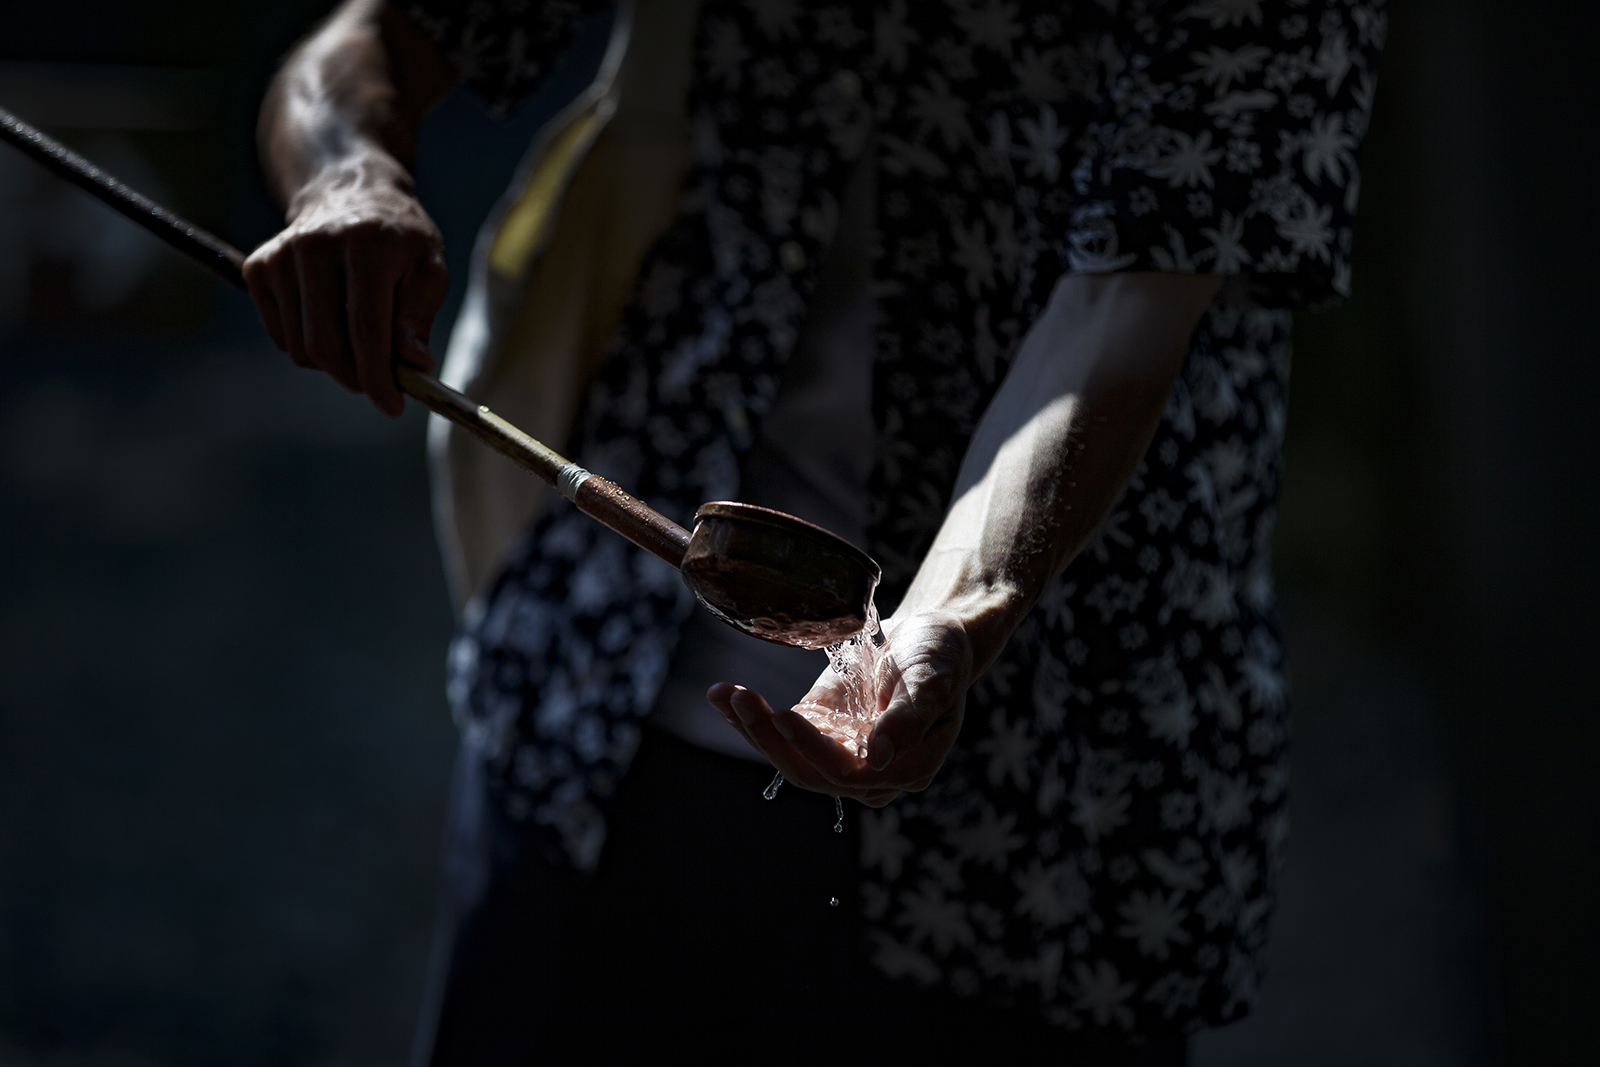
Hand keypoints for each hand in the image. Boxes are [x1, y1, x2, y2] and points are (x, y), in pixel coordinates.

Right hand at [243, 163, 447, 416]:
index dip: (378, 376)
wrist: (347, 190)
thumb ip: (419, 315)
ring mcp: (281, 256)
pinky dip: (307, 346)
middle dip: (356, 378)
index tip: (392, 406)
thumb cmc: (398, 238)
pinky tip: (329, 321)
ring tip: (358, 345)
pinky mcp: (259, 267)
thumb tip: (413, 364)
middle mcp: (316, 246)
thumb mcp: (428, 267)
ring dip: (333, 364)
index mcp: (368, 245)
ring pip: (301, 347)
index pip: (367, 329)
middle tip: (378, 383)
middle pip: (328, 345)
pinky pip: (281, 336)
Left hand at [707, 612, 972, 806]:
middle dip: (770, 738)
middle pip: (810, 771)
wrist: (931, 637)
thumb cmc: (941, 658)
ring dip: (753, 728)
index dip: (812, 748)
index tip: (783, 713)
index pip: (849, 773)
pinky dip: (750, 718)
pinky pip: (781, 735)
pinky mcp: (820, 734)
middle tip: (740, 699)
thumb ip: (909, 720)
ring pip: (789, 757)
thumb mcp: (933, 681)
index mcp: (905, 769)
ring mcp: (842, 754)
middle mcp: (870, 773)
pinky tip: (722, 696)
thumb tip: (878, 757)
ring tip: (724, 693)